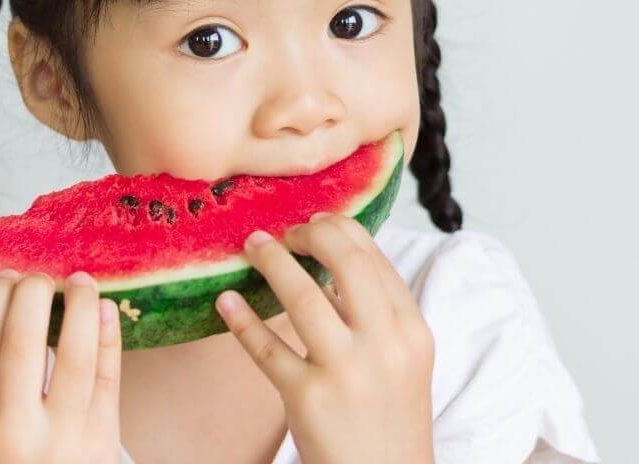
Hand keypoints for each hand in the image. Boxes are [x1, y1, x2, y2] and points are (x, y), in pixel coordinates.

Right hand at [0, 268, 122, 463]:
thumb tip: (19, 306)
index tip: (5, 275)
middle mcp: (16, 432)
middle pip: (22, 345)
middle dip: (32, 296)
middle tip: (41, 274)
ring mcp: (65, 435)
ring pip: (75, 356)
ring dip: (80, 307)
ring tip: (81, 279)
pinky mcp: (104, 438)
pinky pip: (111, 377)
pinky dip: (110, 336)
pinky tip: (107, 308)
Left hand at [215, 213, 435, 463]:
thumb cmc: (391, 415)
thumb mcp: (403, 359)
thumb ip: (376, 311)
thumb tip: (327, 266)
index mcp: (411, 328)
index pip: (374, 256)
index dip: (338, 229)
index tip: (313, 223)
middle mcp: (385, 344)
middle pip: (346, 262)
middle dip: (310, 235)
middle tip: (285, 232)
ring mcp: (346, 372)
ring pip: (303, 297)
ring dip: (271, 262)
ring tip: (252, 246)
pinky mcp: (308, 399)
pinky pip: (266, 349)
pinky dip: (242, 320)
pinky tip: (227, 301)